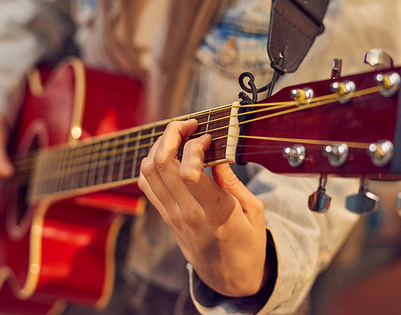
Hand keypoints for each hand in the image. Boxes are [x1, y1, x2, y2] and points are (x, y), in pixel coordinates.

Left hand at [138, 119, 269, 296]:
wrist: (230, 277)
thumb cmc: (248, 244)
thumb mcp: (254, 212)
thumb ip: (232, 181)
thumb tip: (216, 154)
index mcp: (215, 212)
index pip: (189, 170)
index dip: (195, 144)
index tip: (210, 136)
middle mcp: (187, 213)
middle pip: (162, 163)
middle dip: (172, 133)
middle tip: (188, 124)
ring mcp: (172, 216)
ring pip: (148, 171)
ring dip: (159, 145)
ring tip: (177, 136)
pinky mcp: (166, 218)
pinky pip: (146, 185)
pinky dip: (151, 164)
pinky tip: (169, 156)